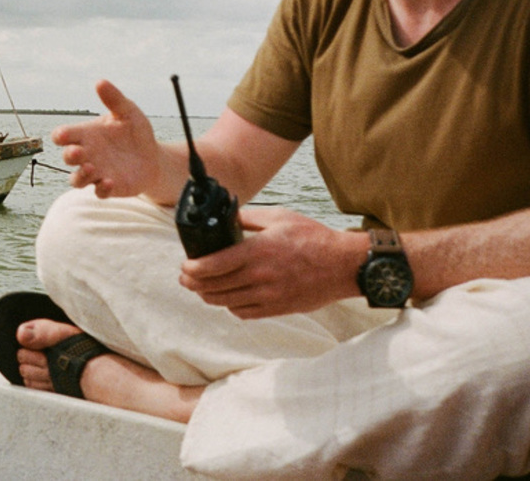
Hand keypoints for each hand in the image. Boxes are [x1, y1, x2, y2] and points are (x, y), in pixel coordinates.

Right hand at [52, 80, 178, 199]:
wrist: (154, 157)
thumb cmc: (135, 132)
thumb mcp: (128, 112)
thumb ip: (114, 99)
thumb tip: (100, 82)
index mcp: (87, 135)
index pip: (64, 136)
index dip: (61, 135)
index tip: (64, 135)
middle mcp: (87, 155)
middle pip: (68, 157)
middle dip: (70, 155)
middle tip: (78, 152)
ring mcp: (96, 173)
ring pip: (77, 180)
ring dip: (80, 176)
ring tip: (90, 168)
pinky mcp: (109, 188)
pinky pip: (99, 193)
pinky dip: (101, 189)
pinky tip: (110, 181)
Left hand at [178, 208, 365, 319]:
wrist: (343, 265)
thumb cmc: (313, 237)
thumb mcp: (279, 217)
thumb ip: (249, 217)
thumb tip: (226, 218)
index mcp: (258, 251)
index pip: (215, 265)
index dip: (194, 269)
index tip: (186, 266)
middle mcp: (261, 276)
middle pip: (215, 287)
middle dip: (195, 283)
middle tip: (186, 278)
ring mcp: (270, 295)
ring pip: (227, 302)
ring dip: (209, 297)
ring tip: (201, 289)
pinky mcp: (278, 308)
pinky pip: (246, 313)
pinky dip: (231, 307)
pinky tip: (228, 299)